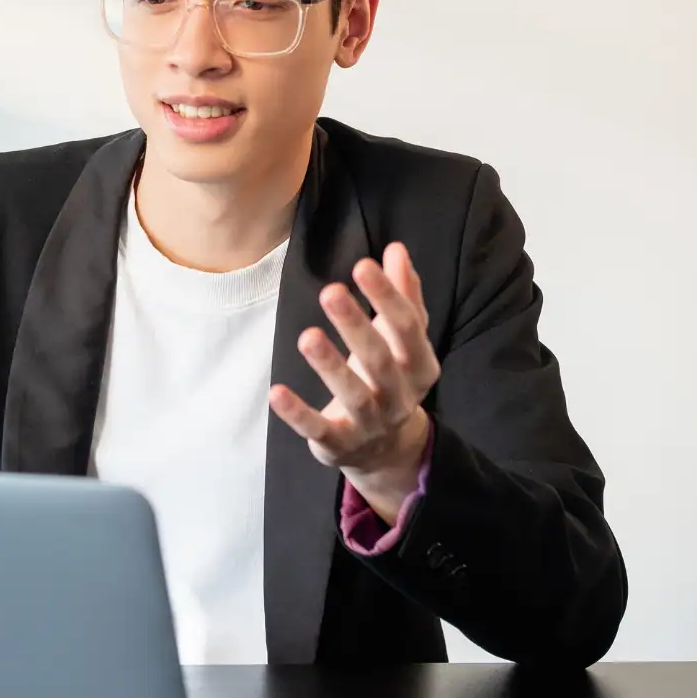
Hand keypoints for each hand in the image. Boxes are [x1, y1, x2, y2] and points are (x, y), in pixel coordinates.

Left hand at [268, 242, 440, 523]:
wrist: (386, 448)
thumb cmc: (390, 377)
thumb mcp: (401, 341)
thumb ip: (403, 295)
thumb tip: (396, 249)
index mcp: (420, 366)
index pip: (408, 328)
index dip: (388, 297)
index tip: (363, 265)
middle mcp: (400, 397)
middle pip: (380, 360)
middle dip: (356, 326)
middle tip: (330, 291)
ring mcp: (370, 424)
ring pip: (352, 395)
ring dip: (330, 366)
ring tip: (306, 336)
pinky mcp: (338, 443)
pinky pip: (317, 428)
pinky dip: (297, 413)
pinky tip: (276, 392)